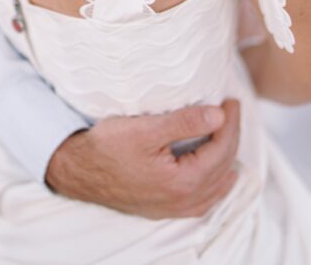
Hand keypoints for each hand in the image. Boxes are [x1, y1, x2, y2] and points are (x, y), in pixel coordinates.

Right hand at [45, 100, 239, 218]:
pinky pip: (202, 201)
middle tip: (232, 110)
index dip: (230, 123)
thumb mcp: (147, 129)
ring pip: (215, 188)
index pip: (221, 149)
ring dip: (227, 161)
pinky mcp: (163, 208)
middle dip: (231, 137)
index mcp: (183, 182)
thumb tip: (219, 115)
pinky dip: (215, 185)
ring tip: (230, 136)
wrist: (78, 171)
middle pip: (222, 168)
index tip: (232, 101)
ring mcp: (173, 208)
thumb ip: (185, 122)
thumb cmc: (108, 147)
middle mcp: (182, 201)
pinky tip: (218, 177)